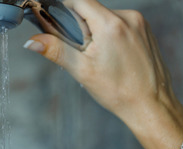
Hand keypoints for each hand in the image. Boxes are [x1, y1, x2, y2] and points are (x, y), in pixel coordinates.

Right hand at [24, 0, 182, 141]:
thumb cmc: (119, 90)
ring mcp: (140, 23)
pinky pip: (120, 24)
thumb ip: (55, 50)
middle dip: (82, 27)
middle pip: (93, 10)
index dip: (66, 8)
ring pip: (106, 18)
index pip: (81, 1)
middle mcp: (129, 18)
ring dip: (97, 32)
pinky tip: (112, 58)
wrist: (150, 103)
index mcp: (111, 25)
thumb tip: (32, 41)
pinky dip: (111, 36)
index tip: (58, 22)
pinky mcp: (145, 30)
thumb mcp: (81, 70)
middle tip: (82, 52)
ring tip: (100, 58)